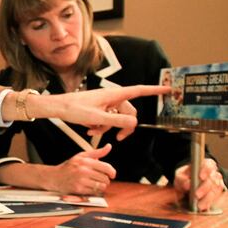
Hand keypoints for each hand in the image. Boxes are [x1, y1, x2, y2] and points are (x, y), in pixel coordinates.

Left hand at [33, 85, 170, 139]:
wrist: (58, 107)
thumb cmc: (74, 109)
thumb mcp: (97, 118)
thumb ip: (117, 120)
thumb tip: (134, 122)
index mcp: (114, 95)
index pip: (139, 91)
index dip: (154, 90)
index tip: (169, 88)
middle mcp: (112, 97)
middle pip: (129, 112)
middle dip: (124, 126)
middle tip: (117, 139)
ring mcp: (106, 103)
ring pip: (117, 118)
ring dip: (107, 128)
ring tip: (92, 131)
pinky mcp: (99, 109)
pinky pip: (107, 119)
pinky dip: (100, 126)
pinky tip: (89, 130)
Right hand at [47, 145, 116, 194]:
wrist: (55, 177)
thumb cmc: (69, 166)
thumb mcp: (81, 156)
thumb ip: (96, 152)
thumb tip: (109, 146)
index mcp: (85, 161)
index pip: (106, 167)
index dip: (112, 172)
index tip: (112, 175)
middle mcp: (83, 170)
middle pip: (105, 178)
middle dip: (105, 180)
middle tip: (99, 179)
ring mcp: (80, 180)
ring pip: (101, 186)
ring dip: (100, 186)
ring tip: (94, 183)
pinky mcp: (78, 189)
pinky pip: (94, 192)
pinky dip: (93, 191)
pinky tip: (88, 187)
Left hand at [173, 159, 225, 210]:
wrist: (188, 185)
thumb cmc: (185, 178)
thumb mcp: (180, 177)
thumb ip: (182, 180)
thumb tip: (187, 185)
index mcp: (205, 165)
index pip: (209, 165)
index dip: (206, 170)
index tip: (200, 176)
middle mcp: (214, 173)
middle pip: (213, 180)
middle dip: (204, 188)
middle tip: (196, 195)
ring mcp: (218, 183)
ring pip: (216, 190)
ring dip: (208, 198)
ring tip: (199, 205)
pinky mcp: (219, 193)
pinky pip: (218, 198)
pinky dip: (210, 202)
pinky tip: (204, 206)